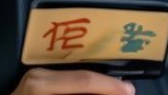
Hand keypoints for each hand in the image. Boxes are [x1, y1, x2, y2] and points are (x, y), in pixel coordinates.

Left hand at [11, 68, 134, 94]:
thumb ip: (81, 91)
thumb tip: (111, 90)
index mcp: (40, 84)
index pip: (84, 80)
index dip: (110, 86)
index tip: (130, 91)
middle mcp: (38, 75)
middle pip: (83, 76)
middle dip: (108, 84)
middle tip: (128, 91)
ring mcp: (36, 75)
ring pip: (77, 76)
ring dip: (97, 84)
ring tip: (115, 90)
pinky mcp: (37, 80)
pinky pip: (68, 79)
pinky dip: (83, 85)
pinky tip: (96, 89)